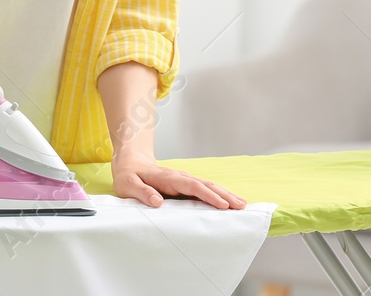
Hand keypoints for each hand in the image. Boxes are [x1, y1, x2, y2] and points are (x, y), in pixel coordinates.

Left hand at [111, 154, 246, 210]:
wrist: (131, 163)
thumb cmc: (129, 176)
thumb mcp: (128, 185)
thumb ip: (142, 193)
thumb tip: (158, 202)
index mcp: (168, 178)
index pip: (192, 186)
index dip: (208, 196)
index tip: (223, 205)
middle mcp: (180, 177)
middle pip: (206, 185)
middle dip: (225, 195)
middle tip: (242, 206)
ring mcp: (184, 180)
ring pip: (209, 186)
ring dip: (225, 194)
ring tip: (242, 204)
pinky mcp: (185, 185)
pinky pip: (205, 189)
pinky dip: (218, 194)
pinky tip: (228, 202)